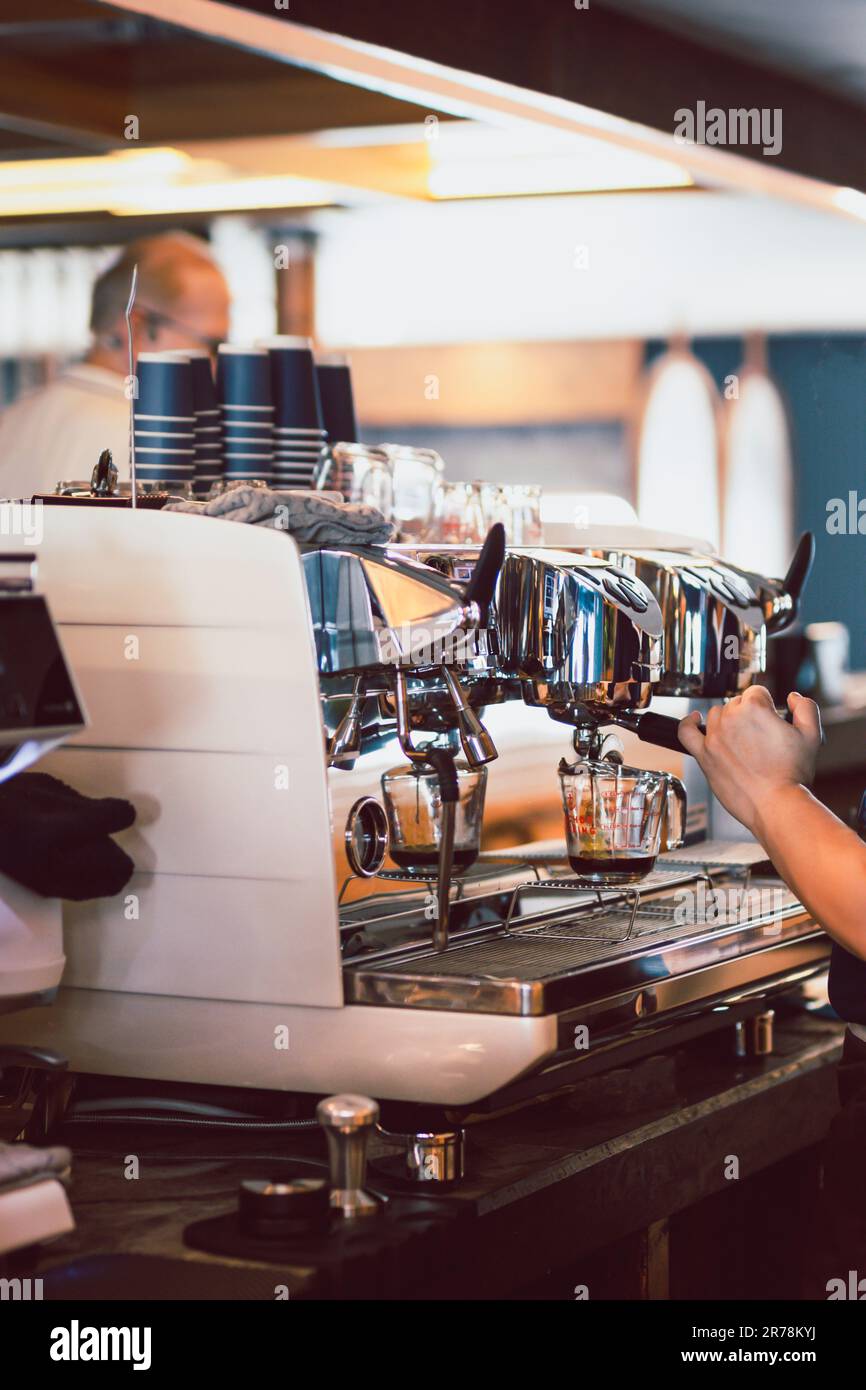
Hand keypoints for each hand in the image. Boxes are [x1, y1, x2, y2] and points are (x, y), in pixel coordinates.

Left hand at [678, 687, 821, 833]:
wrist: (776, 804)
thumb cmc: (792, 773)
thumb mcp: (811, 735)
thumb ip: (805, 707)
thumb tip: (792, 698)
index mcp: (754, 708)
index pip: (756, 692)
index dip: (767, 706)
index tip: (772, 722)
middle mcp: (730, 718)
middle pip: (737, 703)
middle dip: (750, 716)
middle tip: (762, 739)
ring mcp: (714, 736)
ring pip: (717, 715)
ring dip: (729, 721)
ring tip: (743, 740)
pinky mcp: (704, 755)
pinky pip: (686, 732)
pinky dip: (688, 722)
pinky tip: (694, 720)